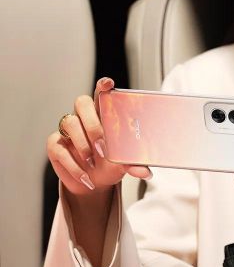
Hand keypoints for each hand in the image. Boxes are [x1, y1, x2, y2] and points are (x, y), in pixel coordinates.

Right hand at [46, 77, 151, 196]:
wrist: (95, 183)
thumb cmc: (111, 165)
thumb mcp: (124, 165)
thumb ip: (134, 165)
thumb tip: (145, 172)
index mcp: (103, 116)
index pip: (101, 94)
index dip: (103, 86)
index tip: (108, 83)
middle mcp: (84, 118)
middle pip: (82, 102)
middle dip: (92, 123)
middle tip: (102, 146)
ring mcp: (68, 130)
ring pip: (69, 122)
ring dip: (82, 143)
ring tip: (92, 161)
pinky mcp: (55, 145)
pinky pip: (59, 148)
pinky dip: (73, 165)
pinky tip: (85, 176)